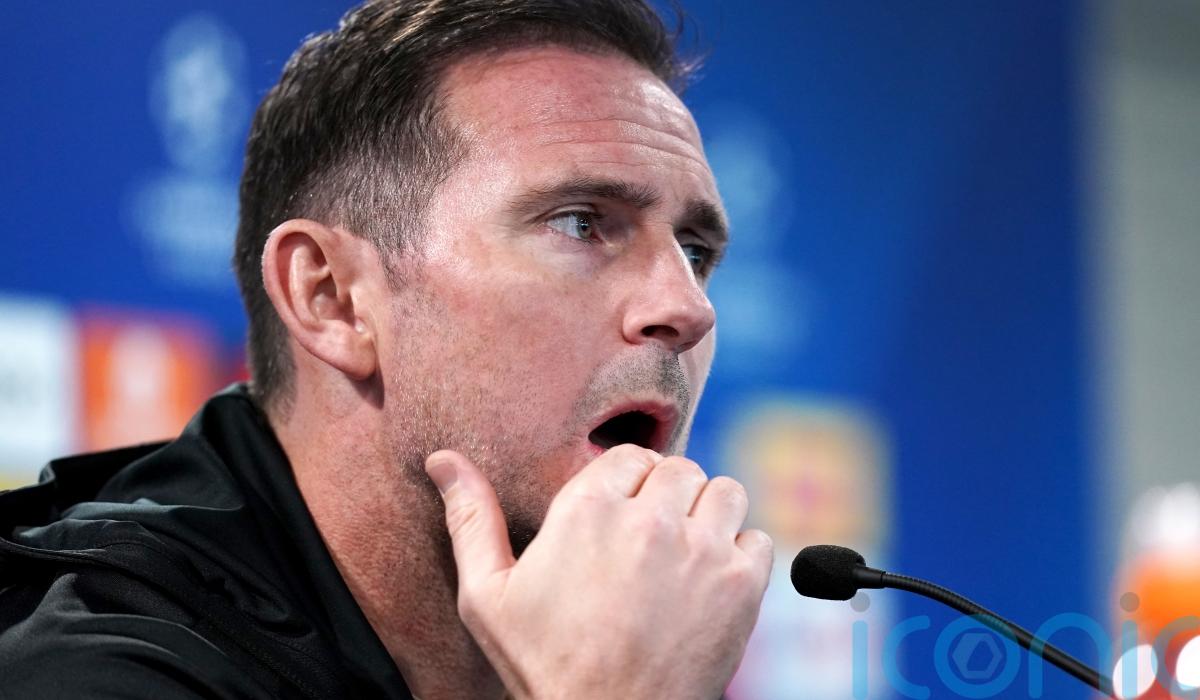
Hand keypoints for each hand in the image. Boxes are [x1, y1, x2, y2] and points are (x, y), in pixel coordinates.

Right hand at [424, 444, 772, 699]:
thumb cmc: (544, 666)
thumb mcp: (488, 595)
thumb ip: (471, 519)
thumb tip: (442, 459)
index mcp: (587, 509)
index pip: (630, 455)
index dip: (627, 483)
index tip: (622, 515)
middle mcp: (649, 519)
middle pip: (679, 468)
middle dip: (667, 497)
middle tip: (652, 541)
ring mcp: (701, 550)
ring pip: (723, 492)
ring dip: (708, 515)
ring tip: (684, 554)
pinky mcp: (741, 585)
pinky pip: (757, 538)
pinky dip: (741, 555)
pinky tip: (711, 582)